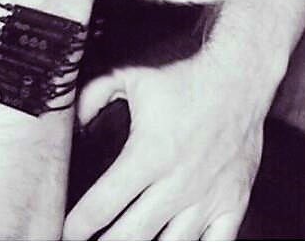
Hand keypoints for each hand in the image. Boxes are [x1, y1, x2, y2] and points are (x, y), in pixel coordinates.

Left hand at [64, 50, 265, 239]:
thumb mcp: (128, 78)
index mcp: (147, 155)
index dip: (80, 224)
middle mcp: (176, 183)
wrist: (237, 80)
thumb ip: (93, 97)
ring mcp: (207, 198)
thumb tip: (75, 123)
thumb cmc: (182, 80)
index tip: (66, 232)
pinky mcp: (233, 203)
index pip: (104, 203)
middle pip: (131, 235)